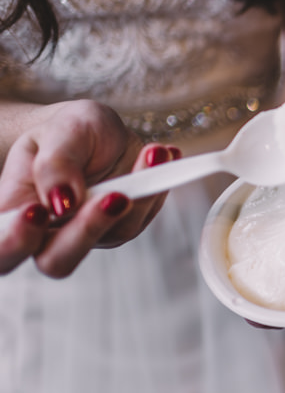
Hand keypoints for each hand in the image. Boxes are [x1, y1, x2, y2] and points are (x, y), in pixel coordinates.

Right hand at [0, 100, 179, 276]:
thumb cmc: (66, 131)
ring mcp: (89, 234)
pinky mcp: (123, 226)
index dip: (14, 242)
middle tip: (115, 195)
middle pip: (56, 261)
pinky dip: (156, 185)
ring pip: (113, 234)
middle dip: (86, 230)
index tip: (38, 212)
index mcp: (14, 210)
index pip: (2, 248)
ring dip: (138, 195)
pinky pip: (143, 216)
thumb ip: (54, 165)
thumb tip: (62, 203)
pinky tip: (160, 155)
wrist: (95, 131)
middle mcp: (49, 232)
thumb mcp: (59, 131)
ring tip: (152, 152)